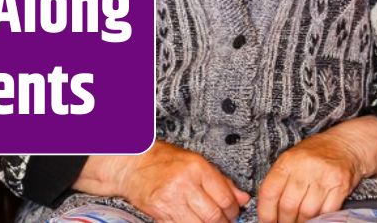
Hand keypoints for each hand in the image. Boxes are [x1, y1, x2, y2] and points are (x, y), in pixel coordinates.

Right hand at [107, 141, 249, 222]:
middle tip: (224, 221)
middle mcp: (184, 184)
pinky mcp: (160, 213)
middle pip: (214, 215)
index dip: (234, 210)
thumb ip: (221, 181)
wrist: (133, 164)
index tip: (234, 212)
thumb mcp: (196, 163)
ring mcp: (171, 200)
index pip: (225, 198)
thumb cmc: (164, 161)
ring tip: (208, 222)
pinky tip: (193, 221)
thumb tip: (243, 198)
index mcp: (197, 168)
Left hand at [256, 132, 362, 222]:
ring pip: (307, 213)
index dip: (265, 212)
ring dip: (302, 222)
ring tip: (299, 222)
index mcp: (288, 161)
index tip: (266, 222)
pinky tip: (315, 219)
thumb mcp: (292, 159)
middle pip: (288, 206)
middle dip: (284, 221)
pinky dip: (319, 219)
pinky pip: (326, 212)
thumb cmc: (316, 153)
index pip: (269, 192)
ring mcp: (324, 177)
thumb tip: (268, 208)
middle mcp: (305, 168)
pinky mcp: (340, 186)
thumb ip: (280, 180)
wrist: (346, 144)